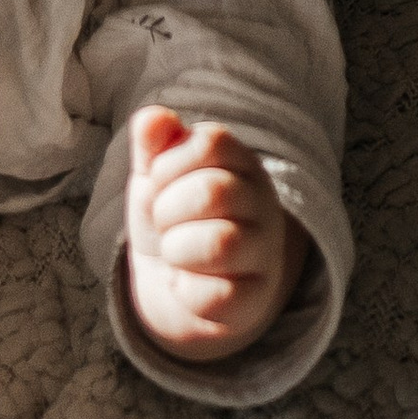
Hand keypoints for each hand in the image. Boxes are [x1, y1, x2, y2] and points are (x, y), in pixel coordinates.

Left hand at [122, 108, 307, 363]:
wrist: (175, 284)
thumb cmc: (173, 216)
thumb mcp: (156, 174)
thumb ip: (153, 142)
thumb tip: (152, 118)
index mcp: (241, 162)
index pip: (211, 143)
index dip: (168, 164)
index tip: (160, 184)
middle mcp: (263, 203)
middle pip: (213, 192)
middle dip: (166, 210)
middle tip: (164, 223)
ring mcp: (265, 252)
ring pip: (219, 244)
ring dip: (176, 250)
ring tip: (175, 253)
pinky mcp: (255, 300)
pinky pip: (216, 297)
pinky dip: (185, 292)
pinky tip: (186, 285)